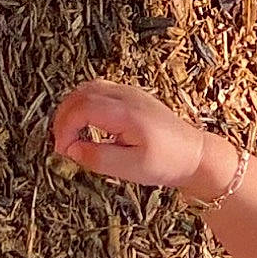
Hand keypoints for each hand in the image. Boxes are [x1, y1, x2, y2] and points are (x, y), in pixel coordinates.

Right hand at [50, 80, 220, 190]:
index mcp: (126, 111)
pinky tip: (86, 125)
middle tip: (61, 143)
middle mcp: (127, 96)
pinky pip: (100, 92)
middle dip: (64, 117)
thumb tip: (72, 151)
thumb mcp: (131, 168)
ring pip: (89, 89)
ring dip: (73, 109)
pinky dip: (85, 105)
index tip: (62, 150)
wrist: (195, 155)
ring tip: (70, 135)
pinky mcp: (133, 97)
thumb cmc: (168, 162)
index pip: (81, 109)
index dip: (65, 128)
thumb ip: (98, 158)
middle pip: (81, 93)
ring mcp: (130, 93)